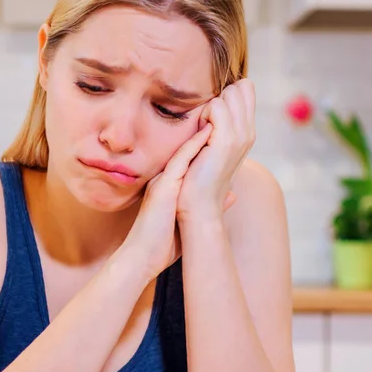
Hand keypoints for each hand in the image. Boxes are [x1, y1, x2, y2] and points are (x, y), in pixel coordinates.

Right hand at [116, 122, 212, 279]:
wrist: (140, 259)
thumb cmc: (160, 246)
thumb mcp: (188, 223)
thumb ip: (208, 206)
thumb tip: (231, 195)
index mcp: (170, 186)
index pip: (191, 159)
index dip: (206, 142)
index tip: (223, 128)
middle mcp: (166, 179)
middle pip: (188, 149)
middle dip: (205, 129)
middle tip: (222, 112)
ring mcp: (163, 182)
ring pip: (184, 150)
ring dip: (201, 131)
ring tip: (218, 113)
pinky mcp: (163, 187)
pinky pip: (180, 161)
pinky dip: (193, 145)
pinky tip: (208, 131)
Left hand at [177, 79, 256, 225]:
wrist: (199, 207)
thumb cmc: (196, 179)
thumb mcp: (209, 147)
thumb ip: (215, 125)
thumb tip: (210, 102)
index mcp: (246, 132)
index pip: (246, 89)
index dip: (225, 94)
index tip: (209, 117)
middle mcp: (248, 132)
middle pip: (242, 87)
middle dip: (218, 97)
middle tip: (204, 124)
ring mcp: (240, 136)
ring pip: (230, 94)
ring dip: (209, 106)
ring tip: (201, 132)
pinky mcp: (227, 141)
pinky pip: (217, 106)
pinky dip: (203, 114)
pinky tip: (198, 135)